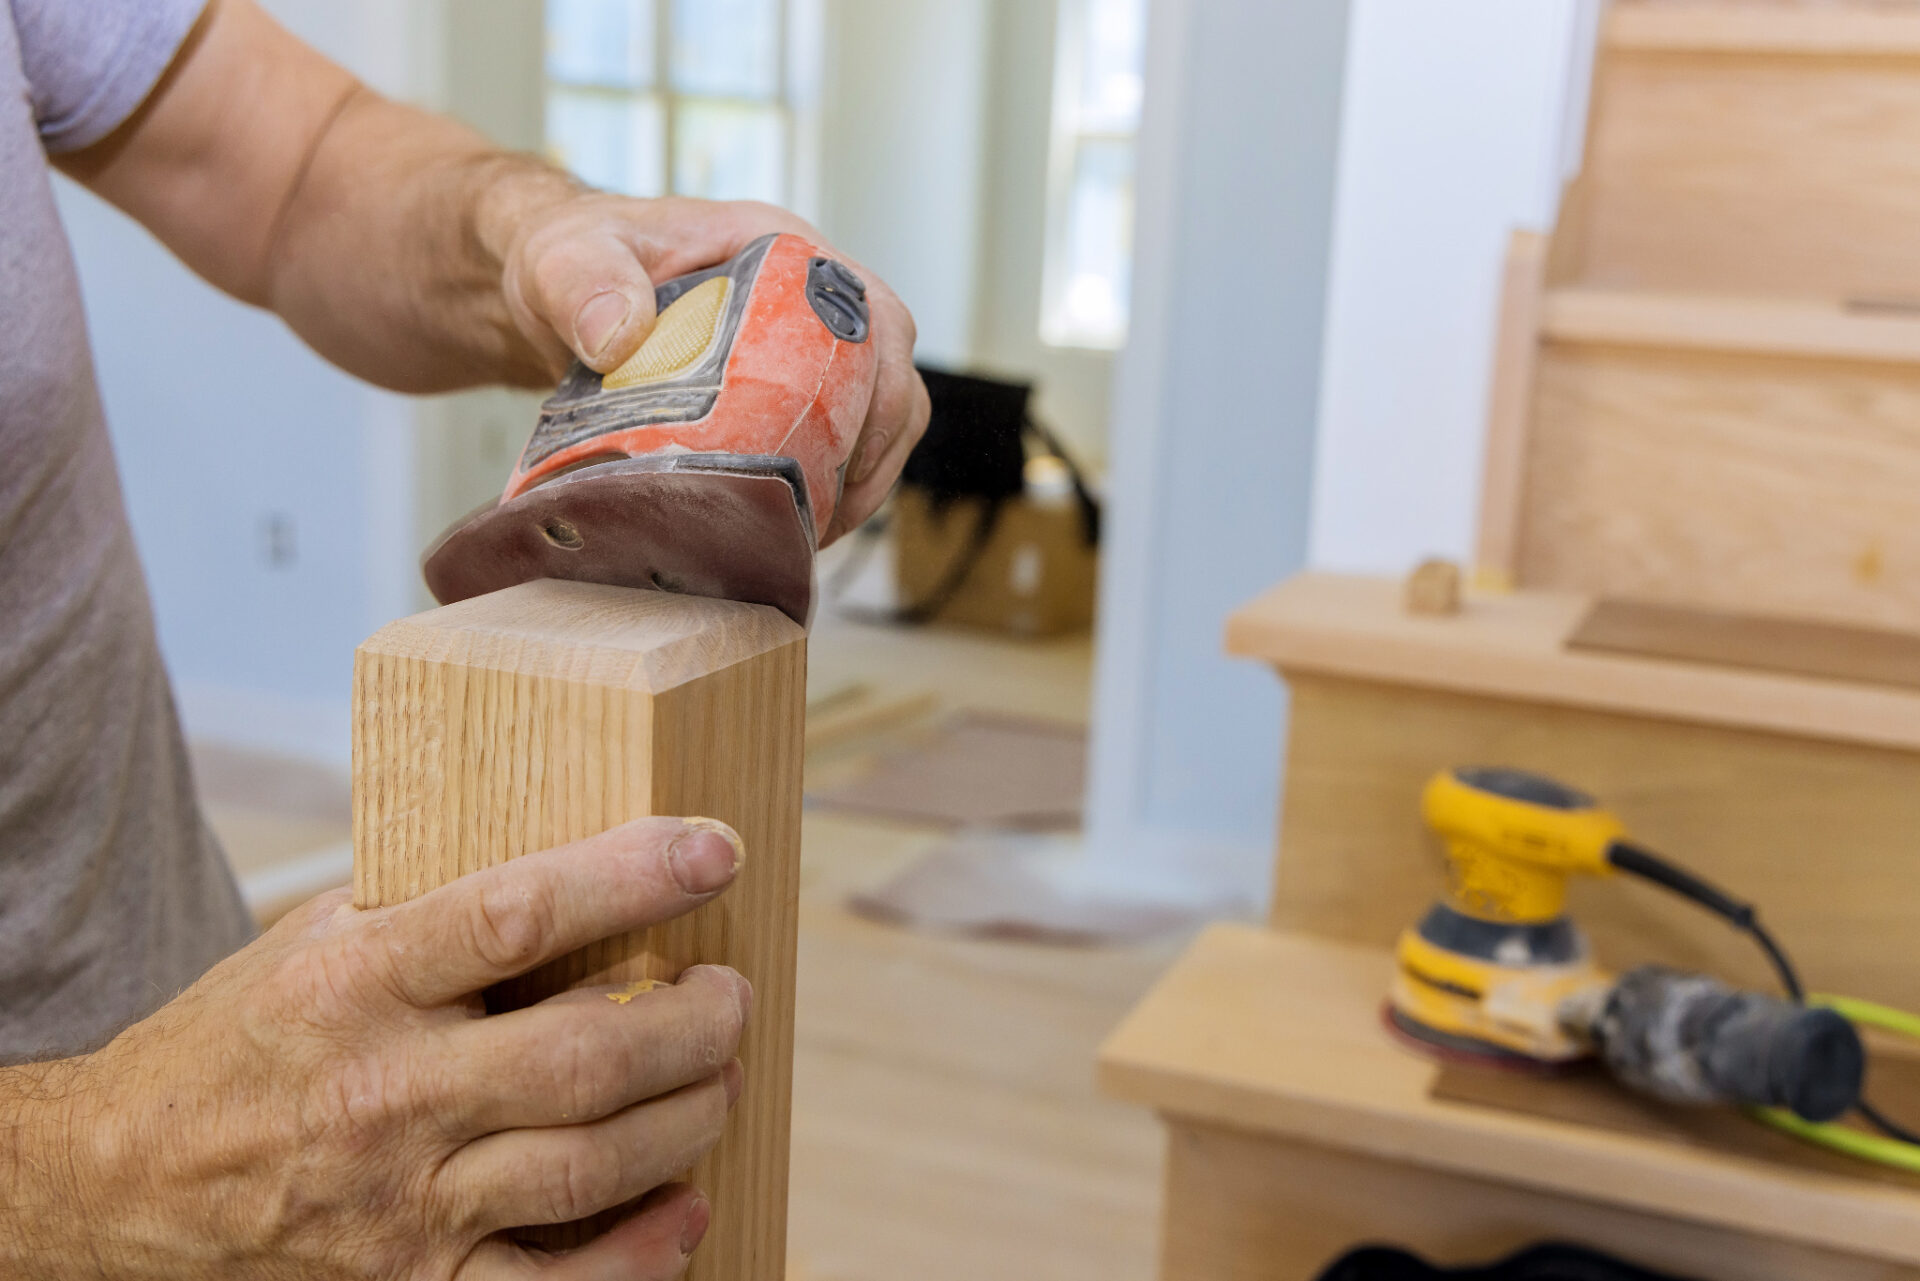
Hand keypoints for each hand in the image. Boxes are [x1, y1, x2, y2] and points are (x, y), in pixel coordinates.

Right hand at [21, 818, 751, 1279]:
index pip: (516, 915)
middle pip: (586, 1057)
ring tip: (719, 1075)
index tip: (711, 852)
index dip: (631, 877)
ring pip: (594, 1164)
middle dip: (696, 1022)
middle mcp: (385, 1095)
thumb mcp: (318, 938)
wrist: (123, 1178)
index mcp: (357, 984)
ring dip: (691, 1115)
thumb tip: (594, 865)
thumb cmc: (245, 1040)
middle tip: (731, 995)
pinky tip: (685, 1202)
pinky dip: (644, 1252)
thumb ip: (438, 907)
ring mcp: (401, 1205)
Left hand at [498, 193, 930, 541]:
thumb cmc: (568, 255)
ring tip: (816, 532)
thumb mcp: (563, 259)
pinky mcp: (784, 392)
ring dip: (862, 476)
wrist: (552, 290)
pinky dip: (829, 484)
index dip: (880, 387)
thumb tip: (618, 334)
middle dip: (876, 451)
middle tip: (830, 516)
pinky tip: (793, 523)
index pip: (873, 315)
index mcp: (783, 250)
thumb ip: (582, 282)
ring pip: (875, 414)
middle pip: (890, 375)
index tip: (847, 452)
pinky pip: (836, 439)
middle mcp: (808, 296)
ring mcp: (802, 347)